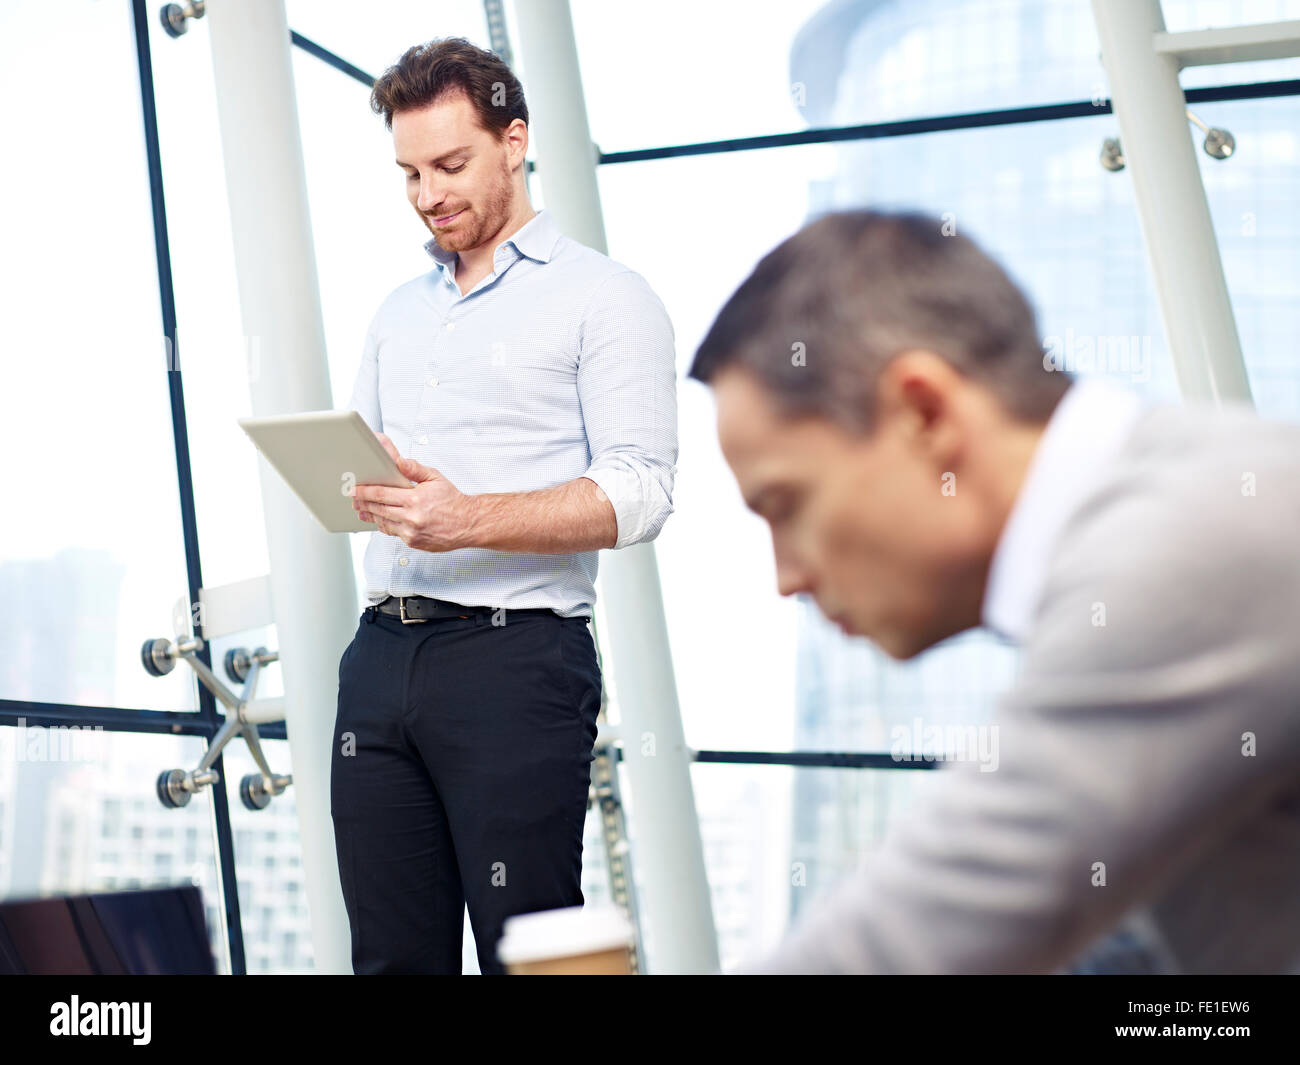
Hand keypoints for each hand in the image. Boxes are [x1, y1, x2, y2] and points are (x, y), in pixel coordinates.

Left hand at [351, 433, 474, 552]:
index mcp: (415, 500)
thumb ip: (414, 469)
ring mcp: (411, 533)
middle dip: (363, 503)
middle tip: (354, 498)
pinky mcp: (413, 542)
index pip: (381, 494)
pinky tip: (381, 520)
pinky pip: (393, 533)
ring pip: (383, 523)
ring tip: (362, 509)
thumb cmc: (453, 501)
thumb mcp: (435, 478)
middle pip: (378, 509)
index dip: (364, 492)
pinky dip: (385, 525)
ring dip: (370, 515)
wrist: (468, 524)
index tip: (354, 489)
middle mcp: (411, 518)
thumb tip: (398, 460)